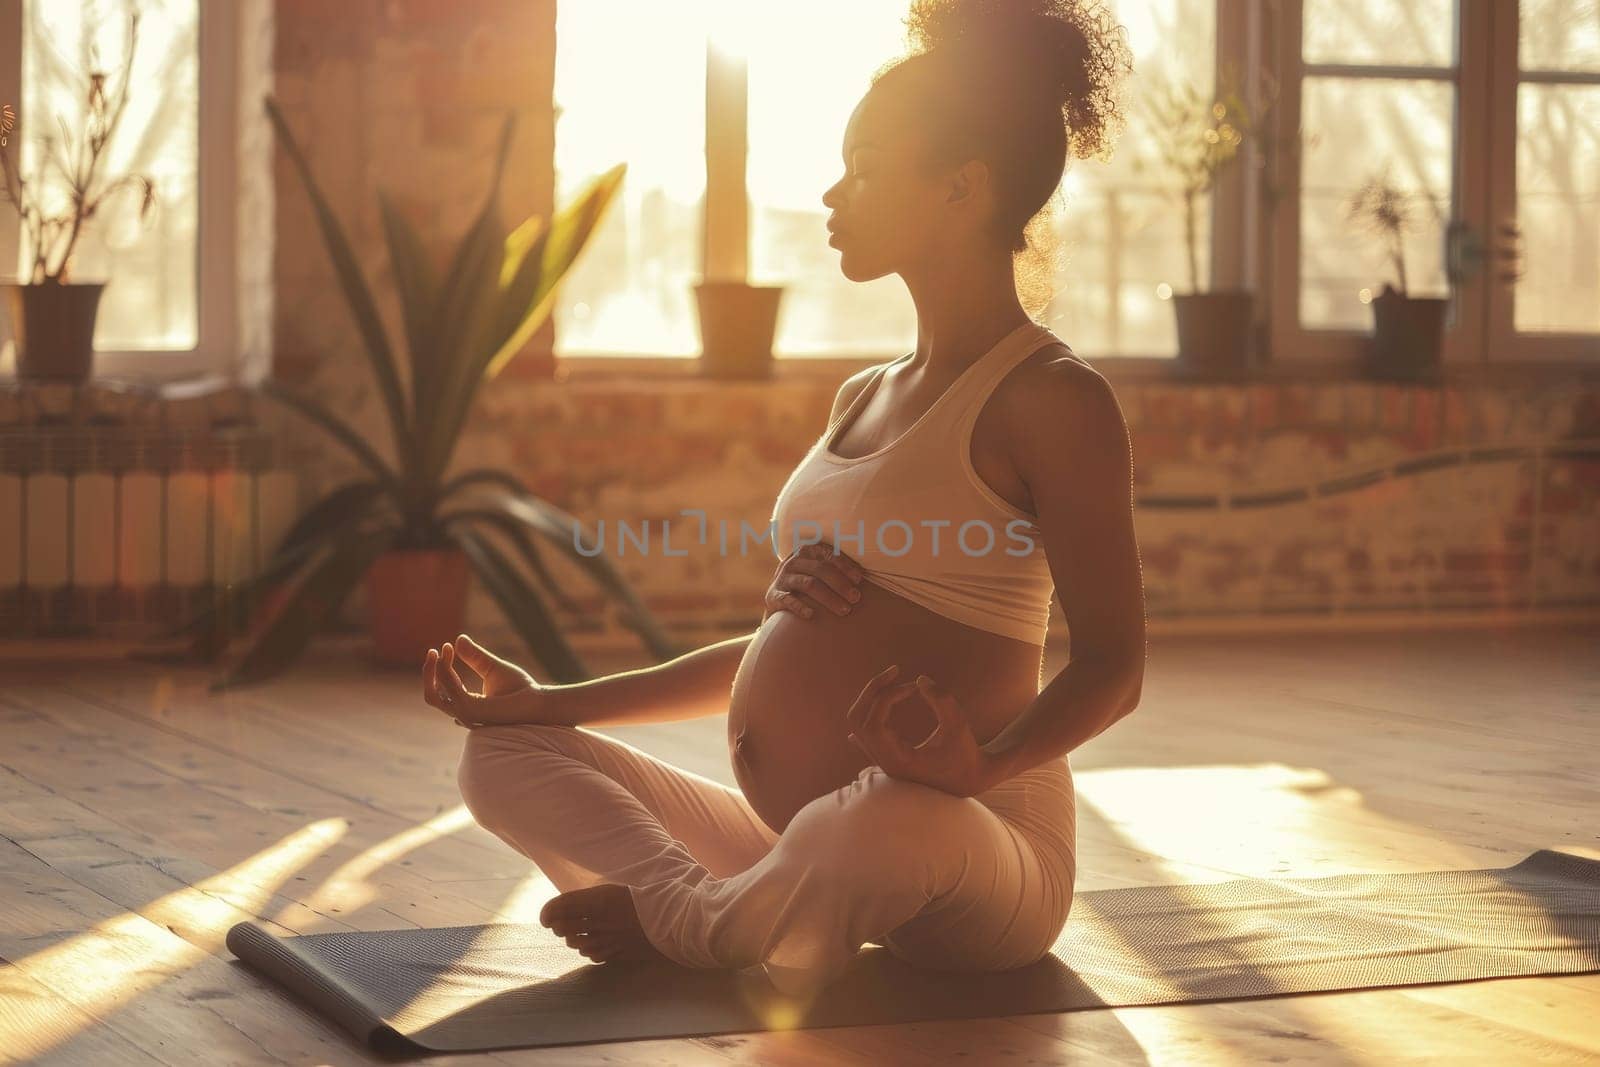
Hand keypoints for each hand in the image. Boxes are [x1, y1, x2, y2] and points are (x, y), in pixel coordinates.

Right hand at [422, 633, 555, 727]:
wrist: (539, 701)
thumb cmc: (520, 689)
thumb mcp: (492, 668)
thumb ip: (475, 657)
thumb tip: (457, 639)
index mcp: (466, 705)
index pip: (443, 690)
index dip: (440, 669)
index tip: (447, 647)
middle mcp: (463, 713)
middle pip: (432, 695)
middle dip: (429, 672)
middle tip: (433, 651)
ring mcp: (466, 714)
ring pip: (435, 694)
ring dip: (436, 669)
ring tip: (445, 649)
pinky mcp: (473, 710)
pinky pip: (450, 690)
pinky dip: (445, 672)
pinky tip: (449, 655)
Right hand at [763, 541, 865, 621]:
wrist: (779, 601)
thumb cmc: (810, 585)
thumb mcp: (819, 571)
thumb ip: (837, 567)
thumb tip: (870, 573)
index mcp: (807, 551)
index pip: (828, 554)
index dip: (845, 566)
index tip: (860, 579)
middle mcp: (793, 561)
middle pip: (820, 569)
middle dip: (841, 584)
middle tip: (856, 599)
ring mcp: (782, 578)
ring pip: (809, 584)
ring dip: (829, 598)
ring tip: (845, 610)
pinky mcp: (773, 596)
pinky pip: (787, 600)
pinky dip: (800, 607)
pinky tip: (812, 615)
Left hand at [845, 665, 997, 797]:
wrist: (969, 780)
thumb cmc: (966, 753)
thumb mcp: (959, 724)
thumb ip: (942, 701)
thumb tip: (920, 679)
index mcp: (899, 760)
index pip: (874, 725)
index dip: (888, 697)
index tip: (913, 686)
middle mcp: (885, 763)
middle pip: (858, 720)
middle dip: (873, 691)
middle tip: (895, 671)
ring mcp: (884, 762)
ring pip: (858, 725)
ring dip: (870, 699)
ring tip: (891, 680)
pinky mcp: (888, 757)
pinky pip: (865, 735)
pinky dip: (867, 713)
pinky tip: (870, 704)